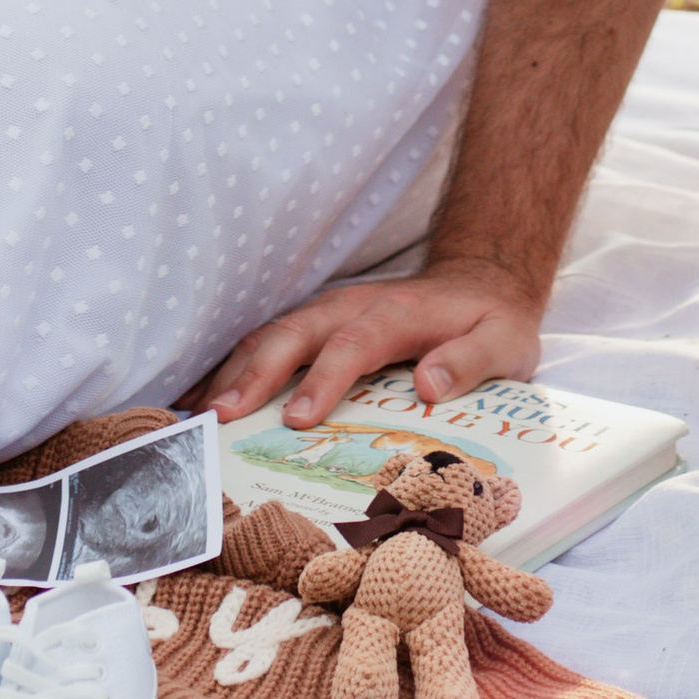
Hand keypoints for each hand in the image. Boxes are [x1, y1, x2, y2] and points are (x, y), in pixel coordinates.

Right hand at [193, 258, 546, 431]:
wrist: (482, 281)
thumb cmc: (492, 322)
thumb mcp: (504, 342)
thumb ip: (470, 361)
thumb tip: (430, 385)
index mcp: (398, 314)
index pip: (353, 344)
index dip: (323, 379)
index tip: (297, 417)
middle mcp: (355, 306)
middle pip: (295, 333)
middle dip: (254, 373)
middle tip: (218, 417)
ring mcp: (332, 311)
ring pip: (273, 333)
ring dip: (233, 370)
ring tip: (194, 414)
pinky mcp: (320, 323)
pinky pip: (270, 339)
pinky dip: (235, 365)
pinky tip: (205, 396)